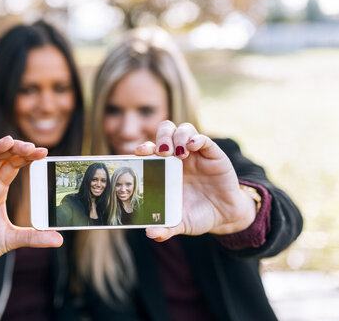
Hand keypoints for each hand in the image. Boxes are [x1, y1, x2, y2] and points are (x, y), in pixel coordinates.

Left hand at [135, 121, 256, 241]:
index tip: (138, 153)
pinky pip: (204, 139)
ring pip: (183, 129)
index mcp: (164, 169)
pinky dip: (196, 138)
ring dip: (177, 137)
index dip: (144, 147)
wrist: (225, 216)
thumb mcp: (180, 223)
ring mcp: (196, 153)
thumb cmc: (198, 215)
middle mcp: (178, 157)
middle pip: (165, 131)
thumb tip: (150, 234)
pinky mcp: (213, 154)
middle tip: (162, 152)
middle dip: (161, 137)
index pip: (150, 149)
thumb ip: (166, 228)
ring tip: (178, 153)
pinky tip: (192, 146)